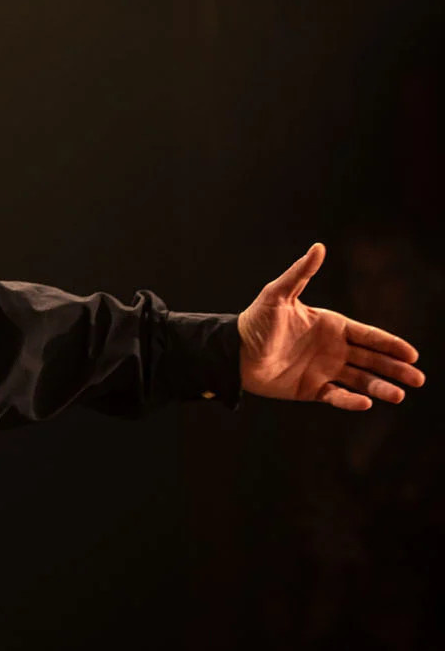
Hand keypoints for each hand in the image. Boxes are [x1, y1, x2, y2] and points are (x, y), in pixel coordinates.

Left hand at [238, 243, 424, 409]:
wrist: (232, 352)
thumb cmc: (255, 321)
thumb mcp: (277, 295)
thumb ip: (300, 274)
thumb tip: (318, 247)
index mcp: (331, 326)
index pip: (369, 336)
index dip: (390, 345)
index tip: (412, 354)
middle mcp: (332, 348)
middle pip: (372, 360)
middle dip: (395, 369)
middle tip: (418, 379)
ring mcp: (324, 369)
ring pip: (360, 380)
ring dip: (379, 388)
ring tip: (398, 396)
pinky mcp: (311, 389)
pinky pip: (336, 396)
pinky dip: (350, 401)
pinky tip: (365, 403)